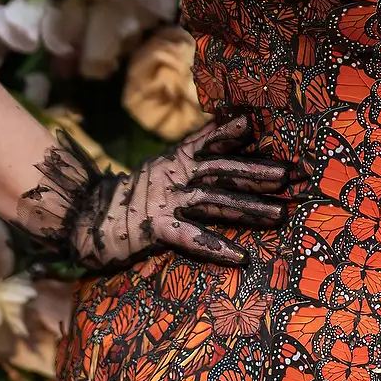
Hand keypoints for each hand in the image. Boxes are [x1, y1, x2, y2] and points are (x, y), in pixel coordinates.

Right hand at [12, 113, 291, 269]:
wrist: (88, 218)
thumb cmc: (133, 196)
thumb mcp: (163, 168)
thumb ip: (192, 155)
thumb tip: (228, 135)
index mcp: (176, 160)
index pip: (210, 141)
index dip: (234, 133)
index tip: (259, 123)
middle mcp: (174, 176)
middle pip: (222, 170)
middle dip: (258, 172)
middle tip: (291, 175)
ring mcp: (165, 202)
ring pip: (215, 202)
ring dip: (249, 208)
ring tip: (279, 214)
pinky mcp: (156, 229)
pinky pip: (191, 239)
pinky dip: (216, 247)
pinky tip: (241, 257)